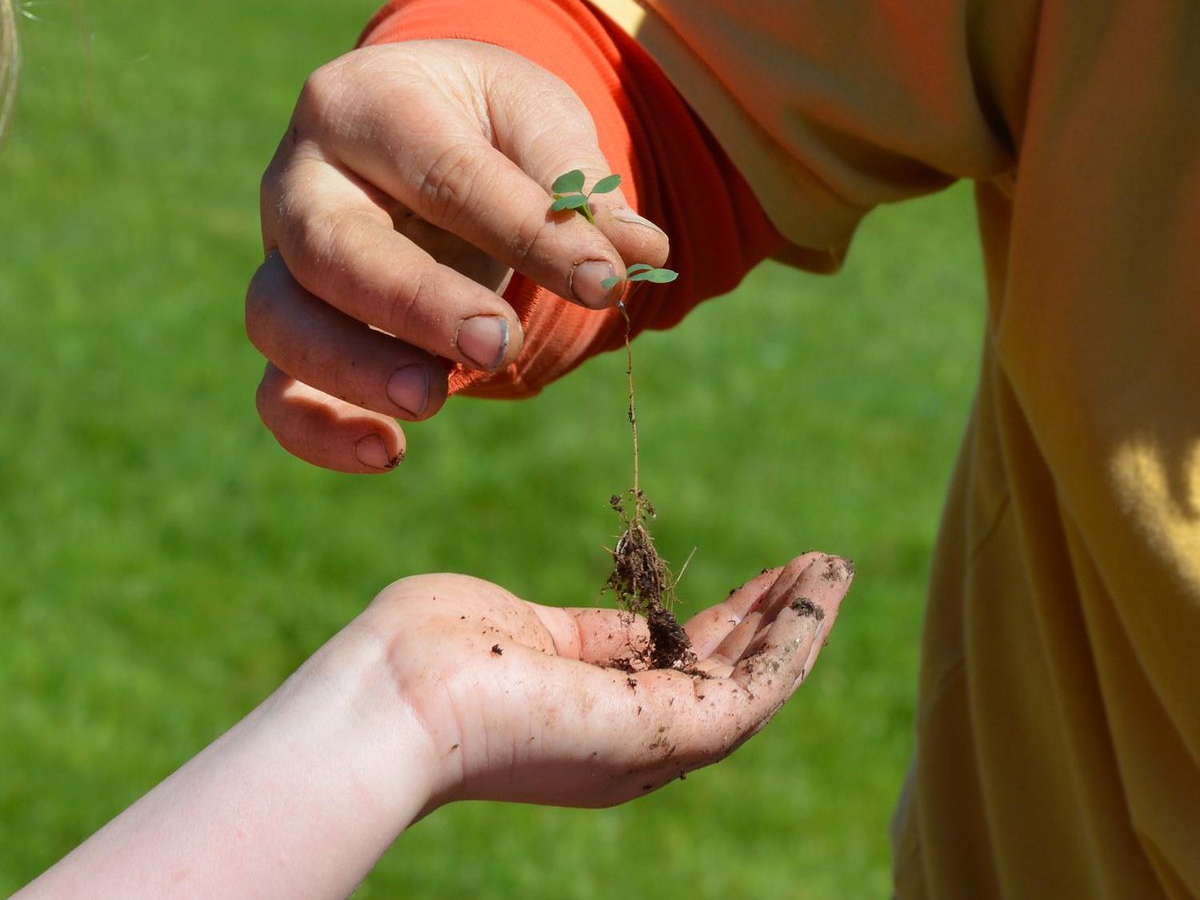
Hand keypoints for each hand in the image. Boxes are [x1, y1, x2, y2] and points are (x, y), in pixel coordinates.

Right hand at [246, 40, 669, 472]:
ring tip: (435, 399)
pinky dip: (318, 429)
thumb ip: (577, 179)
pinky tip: (388, 453)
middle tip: (497, 344)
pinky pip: (275, 390)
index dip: (525, 232)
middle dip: (416, 304)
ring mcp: (285, 259)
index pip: (443, 173)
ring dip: (356, 369)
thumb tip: (641, 252)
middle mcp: (304, 180)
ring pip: (280, 320)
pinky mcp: (293, 327)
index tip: (604, 282)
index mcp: (367, 102)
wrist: (422, 135)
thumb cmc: (483, 124)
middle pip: (330, 247)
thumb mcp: (534, 116)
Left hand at [361, 551, 852, 810]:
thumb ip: (593, 639)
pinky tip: (819, 590)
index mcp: (595, 714)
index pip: (680, 667)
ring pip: (756, 681)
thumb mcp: (531, 633)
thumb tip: (646, 630)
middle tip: (817, 570)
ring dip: (799, 624)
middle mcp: (636, 739)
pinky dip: (797, 636)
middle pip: (728, 676)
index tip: (761, 584)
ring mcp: (658, 740)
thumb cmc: (434, 652)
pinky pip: (762, 683)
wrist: (399, 694)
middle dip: (773, 622)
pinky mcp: (677, 731)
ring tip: (834, 570)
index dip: (727, 624)